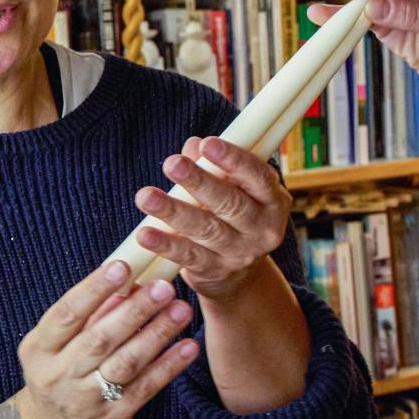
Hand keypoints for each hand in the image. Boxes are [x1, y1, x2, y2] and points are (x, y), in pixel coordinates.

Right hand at [9, 259, 200, 418]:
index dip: (94, 290)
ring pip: (125, 364)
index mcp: (39, 349)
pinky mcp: (111, 418)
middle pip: (100, 339)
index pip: (66, 314)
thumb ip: (89, 315)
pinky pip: (144, 388)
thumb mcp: (58, 343)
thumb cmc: (59, 372)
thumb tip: (126, 280)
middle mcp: (58, 375)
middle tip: (163, 287)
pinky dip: (168, 366)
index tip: (122, 267)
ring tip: (181, 310)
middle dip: (134, 311)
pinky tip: (188, 346)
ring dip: (157, 335)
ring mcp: (85, 400)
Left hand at [132, 136, 292, 299]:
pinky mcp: (216, 271)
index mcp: (273, 200)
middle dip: (199, 182)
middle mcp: (263, 229)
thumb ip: (213, 167)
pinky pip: (188, 256)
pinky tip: (145, 234)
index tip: (208, 144)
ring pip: (206, 229)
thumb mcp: (232, 189)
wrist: (238, 273)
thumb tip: (193, 145)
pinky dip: (165, 244)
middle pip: (231, 203)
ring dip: (173, 211)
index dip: (234, 160)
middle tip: (172, 164)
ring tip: (146, 197)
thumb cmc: (233, 216)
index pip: (257, 177)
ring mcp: (241, 253)